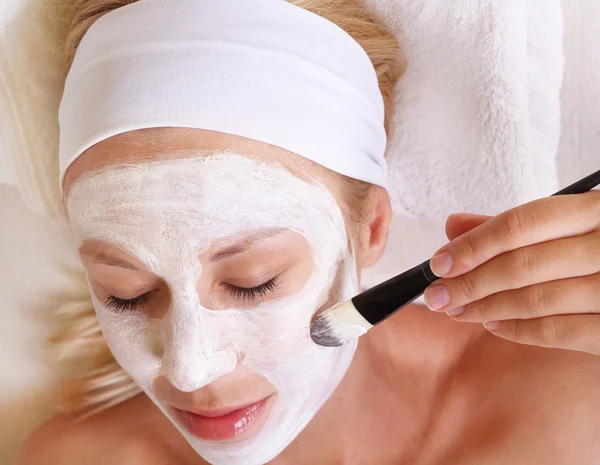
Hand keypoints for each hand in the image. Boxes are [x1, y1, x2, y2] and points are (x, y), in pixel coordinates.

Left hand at [423, 192, 599, 355]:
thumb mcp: (573, 222)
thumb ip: (515, 226)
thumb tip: (453, 226)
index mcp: (597, 208)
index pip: (522, 223)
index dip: (474, 245)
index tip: (438, 263)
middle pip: (524, 265)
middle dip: (470, 283)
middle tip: (436, 296)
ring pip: (539, 300)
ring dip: (487, 308)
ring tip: (456, 310)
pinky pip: (563, 332)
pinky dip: (520, 330)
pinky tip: (492, 325)